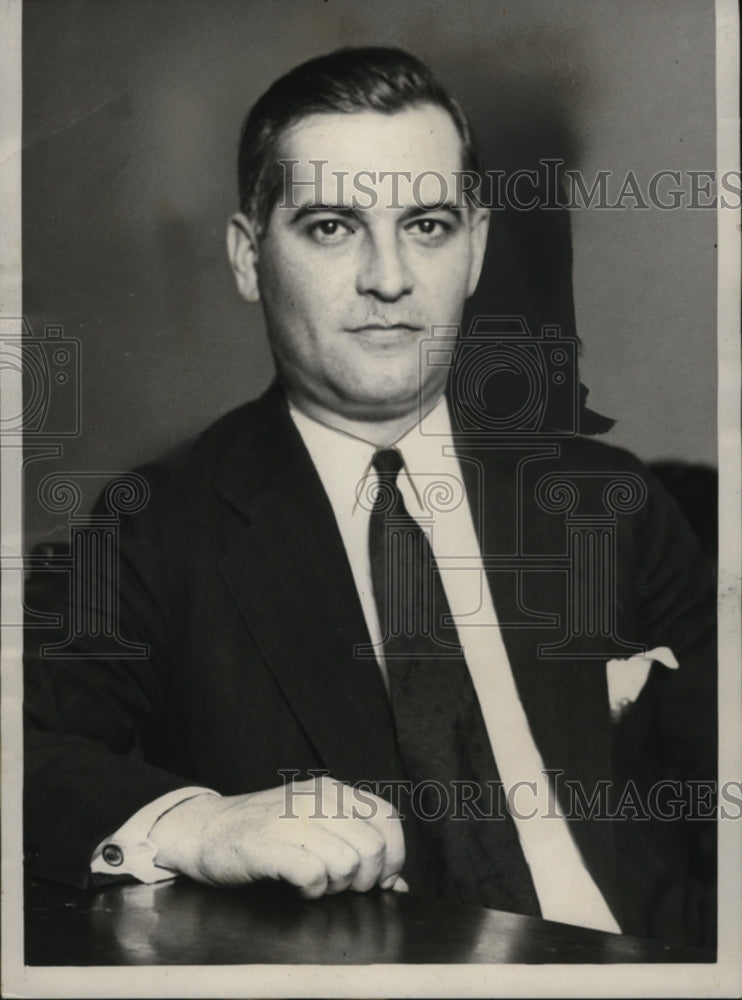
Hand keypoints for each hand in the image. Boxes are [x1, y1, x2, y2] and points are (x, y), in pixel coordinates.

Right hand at [149, 776, 406, 897]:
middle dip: (364, 879)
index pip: (389, 819)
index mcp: (334, 791)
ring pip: (347, 862)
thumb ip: (355, 847)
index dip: (392, 857)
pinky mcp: (269, 844)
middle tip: (340, 886)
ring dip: (336, 886)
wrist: (205, 829)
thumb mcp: (315, 828)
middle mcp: (319, 798)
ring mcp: (293, 818)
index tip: (374, 879)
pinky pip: (313, 874)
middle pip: (373, 847)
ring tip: (315, 883)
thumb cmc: (265, 834)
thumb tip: (399, 887)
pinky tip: (298, 887)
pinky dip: (312, 890)